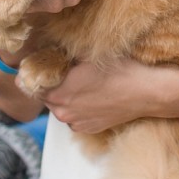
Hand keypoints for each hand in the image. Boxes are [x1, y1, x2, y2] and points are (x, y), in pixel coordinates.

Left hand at [40, 58, 173, 133]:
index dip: (37, 75)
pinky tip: (92, 96)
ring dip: (66, 97)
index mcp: (59, 93)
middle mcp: (63, 112)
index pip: (34, 86)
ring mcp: (76, 123)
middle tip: (64, 72)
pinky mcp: (89, 129)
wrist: (145, 92)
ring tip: (82, 84)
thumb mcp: (88, 55)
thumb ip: (64, 55)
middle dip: (53, 86)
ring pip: (61, 108)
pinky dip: (79, 108)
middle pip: (47, 97)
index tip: (43, 66)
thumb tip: (50, 49)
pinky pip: (75, 117)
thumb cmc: (119, 71)